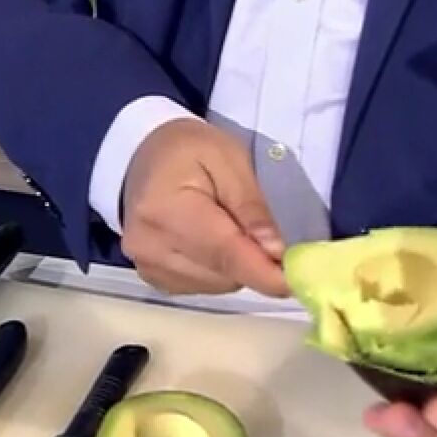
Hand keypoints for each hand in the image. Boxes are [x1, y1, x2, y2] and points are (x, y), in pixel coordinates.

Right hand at [120, 119, 288, 297]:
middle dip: (253, 262)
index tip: (297, 281)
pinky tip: (212, 242)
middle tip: (266, 235)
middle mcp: (150, 247)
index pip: (223, 252)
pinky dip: (218, 271)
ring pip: (216, 285)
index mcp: (166, 210)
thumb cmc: (187, 150)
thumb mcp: (229, 159)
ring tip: (230, 228)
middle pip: (222, 274)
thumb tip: (276, 252)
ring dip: (235, 267)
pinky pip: (201, 287)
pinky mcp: (153, 278)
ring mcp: (148, 266)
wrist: (140, 154)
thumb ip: (252, 206)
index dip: (263, 272)